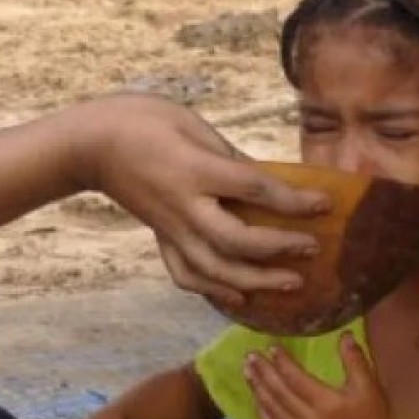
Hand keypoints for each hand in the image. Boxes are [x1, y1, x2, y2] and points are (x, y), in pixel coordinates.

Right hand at [64, 94, 329, 307]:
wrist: (91, 146)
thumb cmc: (143, 121)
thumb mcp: (194, 125)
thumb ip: (230, 156)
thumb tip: (267, 182)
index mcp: (196, 171)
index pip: (255, 191)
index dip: (294, 201)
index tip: (326, 204)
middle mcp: (184, 207)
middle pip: (237, 241)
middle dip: (278, 249)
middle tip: (313, 249)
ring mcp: (169, 229)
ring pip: (214, 269)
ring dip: (256, 281)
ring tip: (291, 284)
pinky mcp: (160, 238)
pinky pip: (186, 275)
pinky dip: (214, 290)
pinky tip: (240, 296)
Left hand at [243, 331, 403, 418]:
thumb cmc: (372, 417)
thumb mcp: (368, 386)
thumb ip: (354, 360)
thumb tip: (345, 334)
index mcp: (326, 404)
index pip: (295, 378)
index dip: (281, 361)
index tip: (271, 347)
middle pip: (277, 392)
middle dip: (262, 372)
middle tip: (250, 355)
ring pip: (270, 408)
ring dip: (257, 388)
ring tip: (247, 370)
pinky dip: (261, 410)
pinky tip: (256, 396)